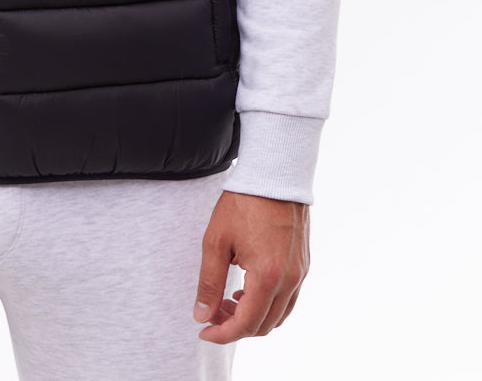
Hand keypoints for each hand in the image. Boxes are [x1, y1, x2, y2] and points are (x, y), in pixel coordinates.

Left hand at [193, 191, 309, 343]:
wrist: (274, 173)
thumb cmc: (243, 202)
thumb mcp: (216, 241)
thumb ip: (208, 282)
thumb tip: (202, 315)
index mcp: (267, 276)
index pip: (246, 324)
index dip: (222, 333)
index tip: (204, 330)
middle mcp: (289, 279)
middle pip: (264, 325)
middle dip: (235, 327)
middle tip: (212, 313)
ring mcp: (300, 273)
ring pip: (279, 316)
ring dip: (253, 317)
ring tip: (228, 301)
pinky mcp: (304, 264)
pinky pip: (288, 299)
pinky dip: (268, 304)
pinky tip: (248, 289)